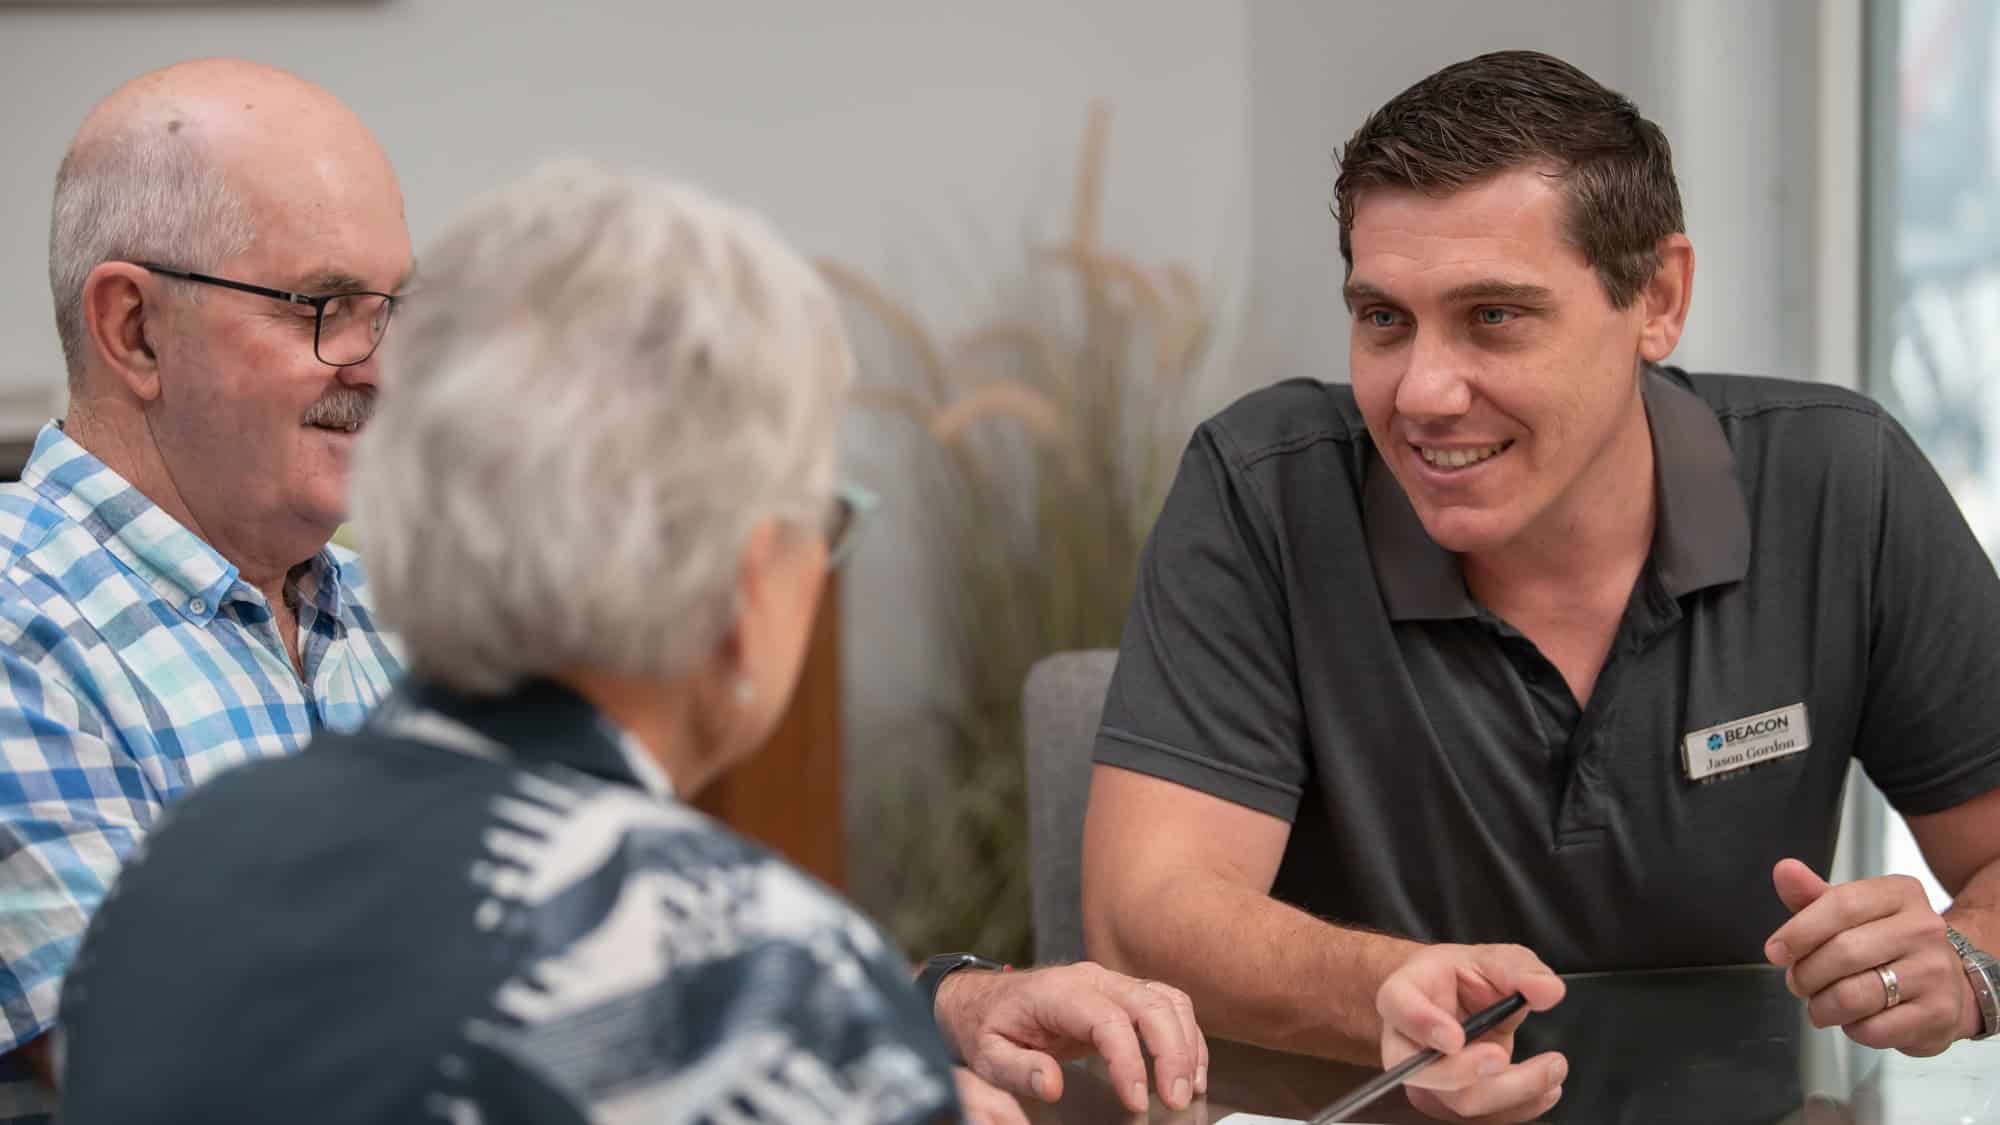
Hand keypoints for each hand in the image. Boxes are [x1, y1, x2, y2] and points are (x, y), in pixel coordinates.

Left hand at [933, 961, 1206, 1113]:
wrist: (986, 1000)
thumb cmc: (989, 1027)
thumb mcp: (988, 1055)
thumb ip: (1019, 1070)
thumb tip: (1053, 1085)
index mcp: (1057, 992)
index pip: (1108, 1020)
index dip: (1130, 1061)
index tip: (1136, 1100)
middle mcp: (1091, 979)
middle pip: (1149, 1004)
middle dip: (1172, 1052)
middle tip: (1176, 1099)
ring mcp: (1110, 983)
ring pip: (1167, 1000)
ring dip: (1186, 1043)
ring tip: (1188, 1089)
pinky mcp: (1123, 994)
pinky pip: (1167, 1004)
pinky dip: (1186, 1035)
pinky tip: (1188, 1070)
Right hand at [1377, 944, 1566, 1123]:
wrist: (1454, 1001)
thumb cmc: (1464, 977)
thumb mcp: (1493, 959)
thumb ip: (1519, 969)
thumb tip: (1548, 990)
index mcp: (1404, 992)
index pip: (1399, 1007)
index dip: (1422, 1024)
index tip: (1455, 1038)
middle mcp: (1404, 1041)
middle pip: (1423, 1070)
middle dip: (1466, 1072)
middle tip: (1503, 1056)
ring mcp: (1423, 1078)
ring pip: (1457, 1100)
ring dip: (1510, 1091)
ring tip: (1552, 1068)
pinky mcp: (1447, 1102)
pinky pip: (1482, 1117)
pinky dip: (1520, 1106)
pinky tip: (1547, 1088)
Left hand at [1766, 858, 1975, 1055]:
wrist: (1947, 982)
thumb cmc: (1888, 945)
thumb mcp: (1851, 912)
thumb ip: (1812, 894)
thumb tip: (1785, 871)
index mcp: (1900, 894)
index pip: (1841, 905)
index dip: (1799, 931)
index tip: (1776, 950)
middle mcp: (1924, 929)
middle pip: (1843, 952)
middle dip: (1806, 974)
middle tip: (1799, 982)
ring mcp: (1935, 971)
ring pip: (1853, 996)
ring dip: (1822, 1006)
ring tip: (1821, 1003)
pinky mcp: (1939, 1013)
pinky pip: (1873, 1029)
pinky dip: (1852, 1028)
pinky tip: (1857, 1018)